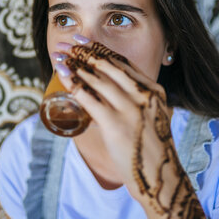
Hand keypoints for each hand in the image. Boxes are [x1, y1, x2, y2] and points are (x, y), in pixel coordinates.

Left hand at [54, 39, 210, 218]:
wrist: (158, 177)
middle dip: (85, 52)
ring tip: (60, 56)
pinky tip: (63, 76)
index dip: (101, 50)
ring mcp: (130, 109)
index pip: (123, 63)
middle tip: (68, 44)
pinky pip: (89, 98)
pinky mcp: (115, 124)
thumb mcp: (151, 116)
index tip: (84, 41)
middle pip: (109, 66)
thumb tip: (113, 92)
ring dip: (76, 65)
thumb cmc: (150, 148)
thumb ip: (138, 101)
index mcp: (154, 90)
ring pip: (98, 79)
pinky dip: (73, 84)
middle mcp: (144, 95)